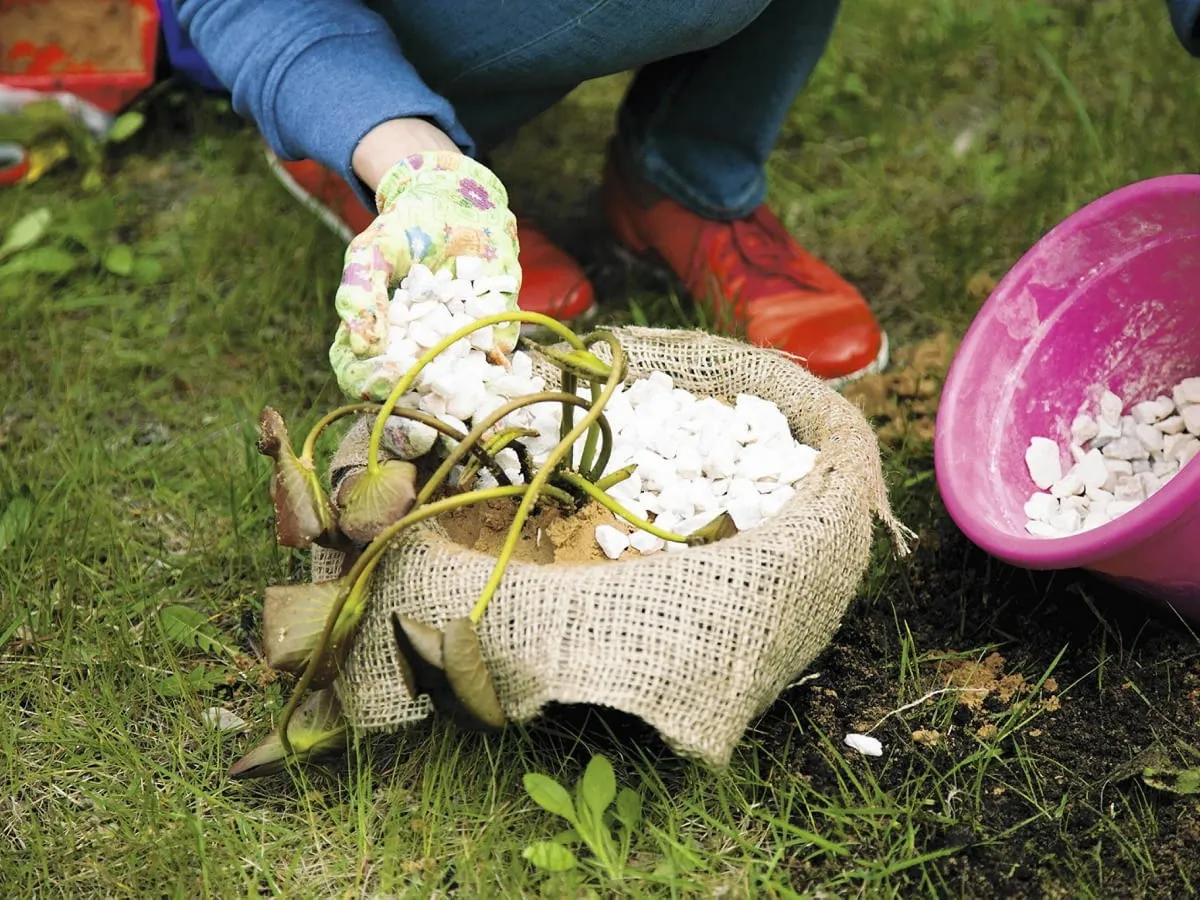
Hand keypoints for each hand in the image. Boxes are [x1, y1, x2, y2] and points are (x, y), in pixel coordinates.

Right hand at [329, 150, 521, 401]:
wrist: (453, 199)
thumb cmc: (403, 229)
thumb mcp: (372, 253)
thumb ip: (361, 293)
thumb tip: (362, 345)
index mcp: (381, 338)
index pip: (363, 374)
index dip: (368, 382)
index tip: (383, 377)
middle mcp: (420, 350)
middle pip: (412, 391)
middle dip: (417, 404)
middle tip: (424, 405)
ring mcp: (459, 344)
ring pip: (460, 385)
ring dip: (463, 396)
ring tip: (467, 407)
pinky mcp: (497, 328)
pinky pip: (499, 354)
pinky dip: (501, 366)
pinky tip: (502, 376)